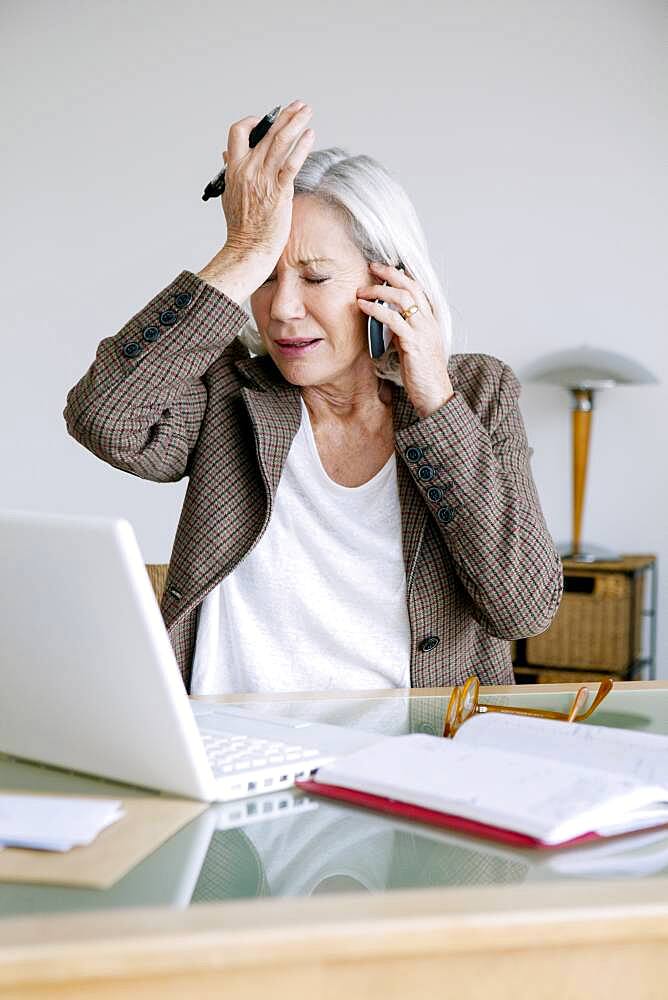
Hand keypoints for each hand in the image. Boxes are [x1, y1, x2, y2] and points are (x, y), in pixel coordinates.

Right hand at [221, 100, 314, 275]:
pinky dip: (301, 147)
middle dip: (285, 115)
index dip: (252, 122)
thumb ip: (231, 171)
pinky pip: (291, 163)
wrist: (248, 249)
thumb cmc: (241, 227)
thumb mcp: (229, 193)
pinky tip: (310, 135)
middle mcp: (248, 169)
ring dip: (295, 122)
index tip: (265, 121)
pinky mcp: (279, 192)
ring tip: (307, 111)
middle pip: (266, 132)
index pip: (238, 132)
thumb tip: (227, 155)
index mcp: (234, 168)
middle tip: (298, 105)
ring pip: (280, 141)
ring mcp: (263, 180)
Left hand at [356, 263, 453, 418]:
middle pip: (411, 286)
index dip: (401, 276)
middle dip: (390, 273)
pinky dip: (376, 310)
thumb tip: (386, 322)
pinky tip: (363, 307)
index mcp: (430, 322)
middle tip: (372, 267)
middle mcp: (428, 322)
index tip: (383, 269)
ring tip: (362, 290)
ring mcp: (423, 331)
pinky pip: (394, 319)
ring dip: (379, 290)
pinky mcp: (414, 343)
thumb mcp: (412, 348)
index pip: (417, 289)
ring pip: (403, 298)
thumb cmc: (423, 376)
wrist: (435, 395)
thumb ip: (402, 333)